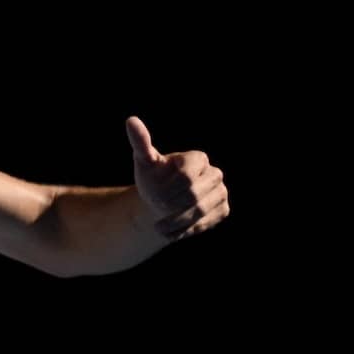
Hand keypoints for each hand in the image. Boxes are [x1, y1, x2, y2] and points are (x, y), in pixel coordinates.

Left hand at [126, 116, 229, 240]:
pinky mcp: (222, 210)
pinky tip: (172, 233)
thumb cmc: (153, 179)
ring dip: (176, 222)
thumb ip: (141, 143)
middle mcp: (214, 174)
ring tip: (158, 228)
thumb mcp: (145, 162)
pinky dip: (187, 230)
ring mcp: (220, 192)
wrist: (162, 202)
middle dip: (170, 206)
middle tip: (154, 211)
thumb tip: (131, 120)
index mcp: (197, 158)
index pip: (186, 176)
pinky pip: (206, 223)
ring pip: (200, 212)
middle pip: (193, 195)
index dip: (167, 189)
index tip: (152, 195)